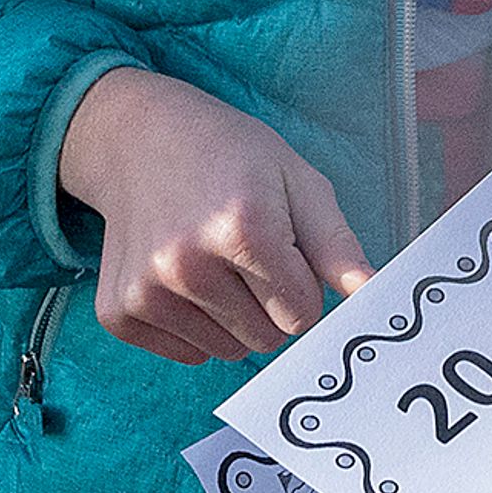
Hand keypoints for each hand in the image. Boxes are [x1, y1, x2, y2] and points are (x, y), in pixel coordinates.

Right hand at [56, 68, 370, 366]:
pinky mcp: (119, 312)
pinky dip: (195, 327)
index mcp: (242, 227)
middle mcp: (188, 264)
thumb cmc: (228, 155)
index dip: (304, 285)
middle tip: (248, 253)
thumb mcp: (296, 178)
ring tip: (215, 260)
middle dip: (272, 304)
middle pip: (268, 339)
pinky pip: (187, 354)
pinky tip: (183, 276)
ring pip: (228, 352)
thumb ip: (336, 243)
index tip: (286, 251)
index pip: (303, 314)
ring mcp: (146, 292)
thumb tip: (372, 294)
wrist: (137, 138)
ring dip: (234, 318)